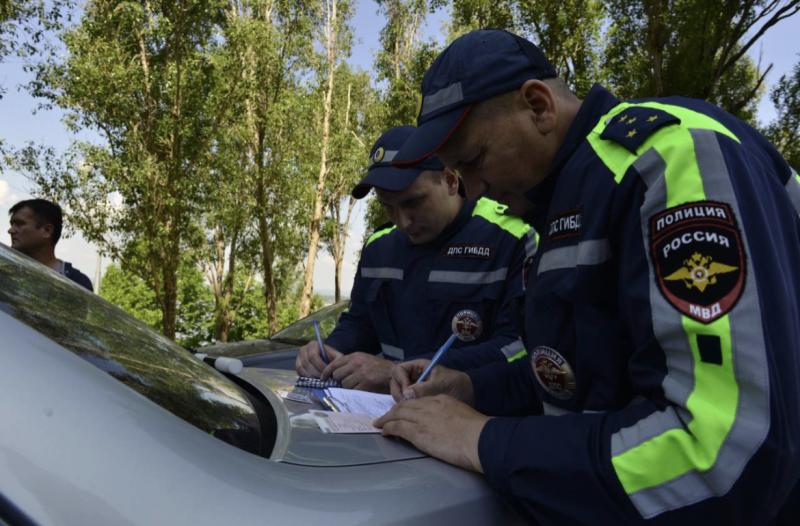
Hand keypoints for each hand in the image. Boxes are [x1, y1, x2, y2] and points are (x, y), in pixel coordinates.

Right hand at [295, 341, 341, 377]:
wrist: (326, 359)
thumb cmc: (332, 357)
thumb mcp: (337, 357)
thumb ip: (337, 361)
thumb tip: (331, 370)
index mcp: (313, 344)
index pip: (313, 356)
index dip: (320, 366)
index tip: (327, 373)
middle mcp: (303, 349)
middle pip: (306, 363)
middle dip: (316, 372)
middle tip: (323, 379)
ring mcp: (298, 357)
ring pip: (301, 368)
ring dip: (310, 376)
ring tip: (319, 381)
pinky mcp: (297, 365)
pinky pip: (298, 372)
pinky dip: (305, 377)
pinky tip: (314, 381)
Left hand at [321, 352, 393, 392]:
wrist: (393, 373)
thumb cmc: (377, 367)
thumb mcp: (363, 359)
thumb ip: (349, 363)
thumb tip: (332, 372)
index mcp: (355, 356)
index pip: (334, 364)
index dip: (326, 372)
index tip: (323, 377)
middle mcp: (357, 363)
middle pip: (337, 375)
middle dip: (339, 380)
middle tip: (347, 381)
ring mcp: (361, 374)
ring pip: (344, 384)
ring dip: (348, 386)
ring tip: (358, 384)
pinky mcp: (366, 384)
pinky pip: (353, 390)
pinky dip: (356, 391)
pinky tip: (363, 388)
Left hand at [374, 395, 488, 472]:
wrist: (479, 439)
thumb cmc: (478, 432)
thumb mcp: (463, 416)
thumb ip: (451, 418)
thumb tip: (447, 427)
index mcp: (442, 400)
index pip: (419, 401)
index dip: (409, 406)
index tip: (404, 411)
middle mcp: (429, 405)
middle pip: (406, 405)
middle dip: (394, 411)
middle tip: (386, 416)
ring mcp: (422, 418)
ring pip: (398, 414)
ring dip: (387, 419)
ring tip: (380, 423)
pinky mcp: (417, 432)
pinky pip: (397, 427)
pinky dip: (388, 428)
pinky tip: (384, 431)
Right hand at [389, 359, 474, 404]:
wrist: (470, 395)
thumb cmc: (456, 384)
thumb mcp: (440, 384)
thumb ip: (424, 388)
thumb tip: (406, 394)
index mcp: (419, 367)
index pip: (399, 370)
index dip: (400, 381)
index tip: (407, 392)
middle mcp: (414, 377)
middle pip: (396, 383)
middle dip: (399, 394)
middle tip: (406, 405)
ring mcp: (415, 388)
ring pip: (400, 394)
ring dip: (403, 402)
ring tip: (412, 411)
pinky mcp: (418, 399)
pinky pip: (407, 403)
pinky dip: (408, 408)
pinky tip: (414, 414)